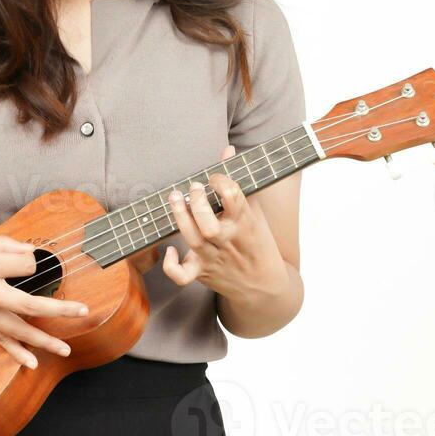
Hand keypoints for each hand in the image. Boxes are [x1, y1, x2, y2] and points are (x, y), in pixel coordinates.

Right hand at [0, 235, 89, 369]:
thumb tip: (26, 252)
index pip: (25, 263)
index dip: (33, 259)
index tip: (35, 256)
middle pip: (31, 303)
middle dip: (60, 308)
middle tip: (82, 310)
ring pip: (18, 329)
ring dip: (45, 339)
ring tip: (65, 347)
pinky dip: (15, 352)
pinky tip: (31, 362)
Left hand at [157, 144, 290, 295]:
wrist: (265, 286)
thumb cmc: (257, 242)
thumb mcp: (254, 211)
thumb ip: (238, 181)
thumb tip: (227, 149)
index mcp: (245, 222)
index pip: (233, 197)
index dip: (221, 181)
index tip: (215, 177)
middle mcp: (228, 240)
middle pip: (208, 223)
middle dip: (197, 202)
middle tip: (193, 187)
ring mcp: (214, 257)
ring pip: (193, 240)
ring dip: (180, 217)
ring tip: (175, 197)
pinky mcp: (202, 272)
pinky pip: (182, 276)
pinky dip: (171, 265)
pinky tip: (169, 249)